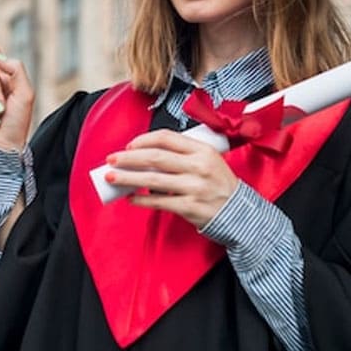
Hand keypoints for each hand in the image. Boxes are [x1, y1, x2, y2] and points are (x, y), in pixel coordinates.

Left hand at [105, 129, 238, 228]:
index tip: (129, 146)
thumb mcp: (208, 160)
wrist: (239, 212)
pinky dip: (141, 200)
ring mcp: (194, 187)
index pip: (167, 138)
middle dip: (129, 158)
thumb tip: (145, 155)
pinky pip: (159, 202)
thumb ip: (183, 154)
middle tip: (111, 159)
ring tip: (112, 177)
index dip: (144, 140)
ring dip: (128, 178)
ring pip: (153, 180)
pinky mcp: (190, 207)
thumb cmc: (218, 184)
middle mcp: (198, 167)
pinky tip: (130, 198)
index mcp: (202, 150)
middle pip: (155, 157)